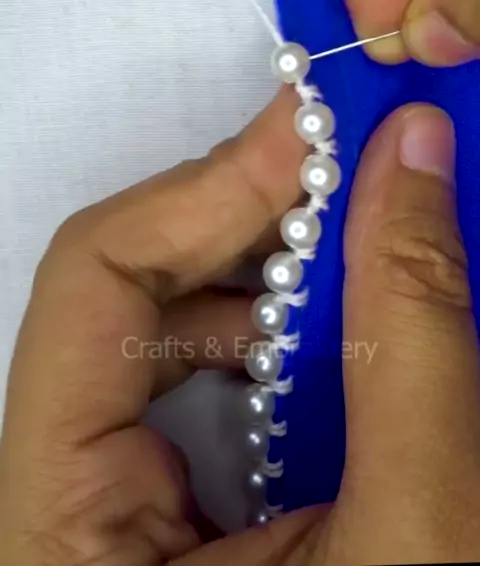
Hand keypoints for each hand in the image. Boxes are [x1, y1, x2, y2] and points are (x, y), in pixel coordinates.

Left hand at [1, 95, 479, 563]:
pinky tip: (334, 329)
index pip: (90, 286)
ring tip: (359, 242)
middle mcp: (52, 512)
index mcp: (55, 538)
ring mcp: (100, 510)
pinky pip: (192, 377)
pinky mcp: (155, 511)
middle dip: (247, 218)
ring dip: (264, 271)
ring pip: (158, 328)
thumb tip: (413, 161)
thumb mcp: (415, 542)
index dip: (208, 189)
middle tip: (353, 167)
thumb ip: (410, 340)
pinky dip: (271, 331)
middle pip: (122, 294)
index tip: (314, 131)